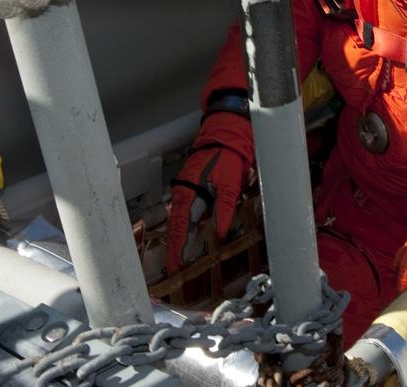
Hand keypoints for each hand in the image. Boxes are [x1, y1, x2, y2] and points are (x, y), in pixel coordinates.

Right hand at [165, 112, 253, 274]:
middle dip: (175, 249)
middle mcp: (183, 194)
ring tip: (180, 261)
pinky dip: (187, 228)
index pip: (180, 228)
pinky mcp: (192, 190)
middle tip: (175, 269)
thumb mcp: (230, 184)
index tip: (175, 266)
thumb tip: (220, 232)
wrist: (225, 136)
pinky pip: (187, 213)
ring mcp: (186, 192)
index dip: (177, 248)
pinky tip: (191, 239)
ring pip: (181, 222)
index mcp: (188, 193)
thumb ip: (224, 209)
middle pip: (177, 228)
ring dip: (180, 240)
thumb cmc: (227, 157)